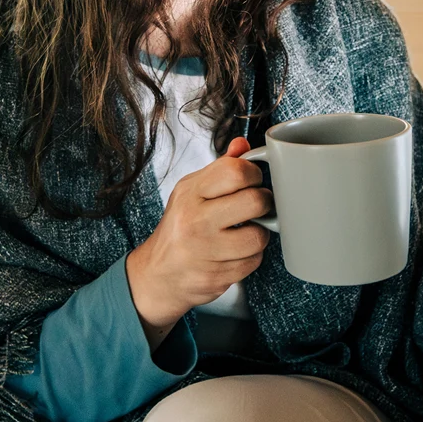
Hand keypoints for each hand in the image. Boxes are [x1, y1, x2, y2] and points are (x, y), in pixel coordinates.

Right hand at [125, 137, 272, 346]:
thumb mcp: (192, 192)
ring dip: (258, 234)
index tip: (252, 181)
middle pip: (255, 201)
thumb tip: (242, 145)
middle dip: (264, 203)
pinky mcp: (215, 276)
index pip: (235, 171)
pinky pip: (253, 262)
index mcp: (190, 192)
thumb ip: (219, 169)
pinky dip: (250, 257)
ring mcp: (205, 251)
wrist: (158, 275)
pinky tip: (235, 253)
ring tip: (245, 232)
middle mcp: (195, 220)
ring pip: (259, 236)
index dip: (254, 174)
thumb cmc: (180, 228)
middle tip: (256, 207)